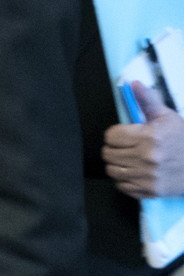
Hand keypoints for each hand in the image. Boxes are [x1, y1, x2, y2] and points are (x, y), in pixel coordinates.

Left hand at [103, 81, 183, 198]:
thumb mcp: (168, 117)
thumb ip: (148, 101)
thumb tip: (133, 84)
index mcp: (149, 137)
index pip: (111, 136)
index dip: (115, 134)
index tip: (122, 134)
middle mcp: (146, 158)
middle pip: (108, 154)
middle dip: (113, 148)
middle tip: (123, 147)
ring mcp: (148, 177)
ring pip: (112, 170)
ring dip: (117, 164)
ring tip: (127, 159)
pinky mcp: (151, 191)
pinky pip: (122, 187)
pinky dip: (124, 180)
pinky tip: (134, 172)